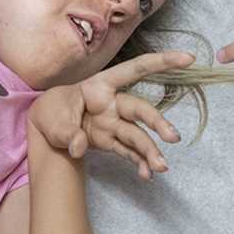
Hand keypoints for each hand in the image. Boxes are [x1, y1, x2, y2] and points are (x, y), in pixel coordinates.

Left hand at [28, 51, 195, 179]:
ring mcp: (114, 123)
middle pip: (139, 109)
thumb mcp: (53, 119)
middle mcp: (113, 103)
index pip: (134, 70)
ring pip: (137, 134)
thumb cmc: (52, 111)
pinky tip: (146, 175)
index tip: (187, 58)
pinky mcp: (111, 141)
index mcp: (100, 86)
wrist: (45, 127)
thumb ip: (66, 132)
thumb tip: (79, 147)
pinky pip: (129, 152)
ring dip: (150, 150)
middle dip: (157, 122)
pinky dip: (138, 163)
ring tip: (161, 167)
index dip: (161, 62)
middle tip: (172, 137)